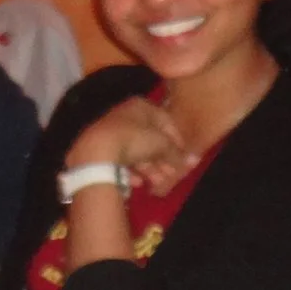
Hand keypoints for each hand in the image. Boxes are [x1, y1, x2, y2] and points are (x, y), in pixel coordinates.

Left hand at [68, 97, 197, 197]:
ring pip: (135, 151)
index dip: (177, 140)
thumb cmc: (135, 139)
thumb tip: (193, 160)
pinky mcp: (98, 148)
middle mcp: (124, 115)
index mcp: (140, 106)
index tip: (183, 157)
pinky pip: (119, 160)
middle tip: (170, 175)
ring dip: (148, 169)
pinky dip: (130, 171)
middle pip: (149, 139)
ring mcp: (110, 132)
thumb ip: (177, 153)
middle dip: (161, 159)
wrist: (96, 151)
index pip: (165, 121)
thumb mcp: (162, 144)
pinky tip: (136, 183)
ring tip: (156, 183)